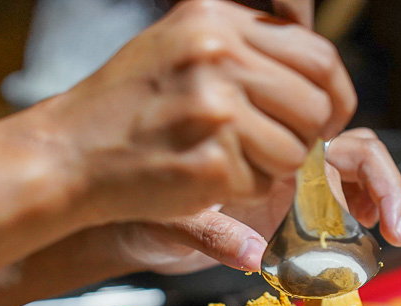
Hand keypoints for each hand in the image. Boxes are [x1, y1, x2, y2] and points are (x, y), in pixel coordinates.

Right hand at [39, 0, 356, 226]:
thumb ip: (246, 46)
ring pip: (296, 148)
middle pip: (315, 104)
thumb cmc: (128, 105)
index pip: (317, 55)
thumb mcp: (182, 45)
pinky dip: (247, 190)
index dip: (332, 94)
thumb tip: (318, 72)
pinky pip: (265, 184)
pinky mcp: (210, 161)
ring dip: (275, 166)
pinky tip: (210, 177)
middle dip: (306, 135)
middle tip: (276, 147)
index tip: (324, 116)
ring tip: (232, 159)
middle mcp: (218, 53)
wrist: (68, 153)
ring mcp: (214, 108)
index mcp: (217, 19)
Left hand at [110, 127, 400, 274]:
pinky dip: (361, 215)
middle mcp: (277, 157)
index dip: (349, 183)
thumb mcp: (169, 222)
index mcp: (255, 145)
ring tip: (389, 231)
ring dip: (381, 195)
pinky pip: (340, 200)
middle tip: (396, 227)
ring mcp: (285, 179)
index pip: (324, 146)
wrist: (125, 223)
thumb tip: (255, 257)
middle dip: (384, 185)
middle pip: (354, 150)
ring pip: (355, 169)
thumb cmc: (140, 212)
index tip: (360, 221)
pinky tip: (364, 238)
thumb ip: (210, 235)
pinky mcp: (286, 205)